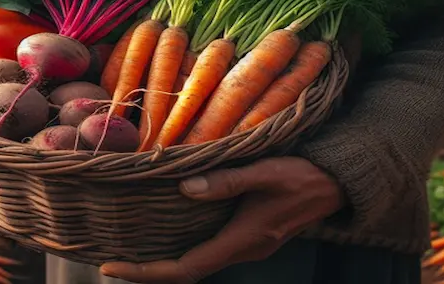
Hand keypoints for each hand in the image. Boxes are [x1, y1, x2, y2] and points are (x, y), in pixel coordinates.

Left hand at [100, 157, 344, 283]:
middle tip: (108, 258)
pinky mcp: (247, 236)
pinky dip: (179, 244)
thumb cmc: (301, 176)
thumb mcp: (265, 172)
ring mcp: (244, 246)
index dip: (146, 271)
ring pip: (194, 260)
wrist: (335, 185)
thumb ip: (227, 180)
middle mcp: (240, 250)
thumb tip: (184, 188)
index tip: (111, 267)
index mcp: (241, 241)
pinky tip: (163, 228)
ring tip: (127, 245)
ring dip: (161, 258)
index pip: (185, 268)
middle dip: (146, 269)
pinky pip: (205, 247)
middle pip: (185, 270)